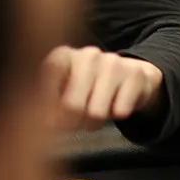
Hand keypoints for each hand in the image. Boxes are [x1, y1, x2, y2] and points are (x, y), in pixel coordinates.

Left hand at [42, 46, 165, 131]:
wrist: (129, 77)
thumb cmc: (86, 88)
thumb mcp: (60, 92)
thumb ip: (45, 104)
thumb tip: (43, 124)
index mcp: (62, 55)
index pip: (48, 79)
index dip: (47, 107)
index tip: (49, 124)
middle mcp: (88, 55)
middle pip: (71, 106)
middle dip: (73, 123)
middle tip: (75, 124)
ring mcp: (113, 62)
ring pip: (96, 112)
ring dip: (94, 122)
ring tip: (95, 116)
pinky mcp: (136, 74)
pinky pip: (121, 110)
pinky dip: (117, 115)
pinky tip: (116, 106)